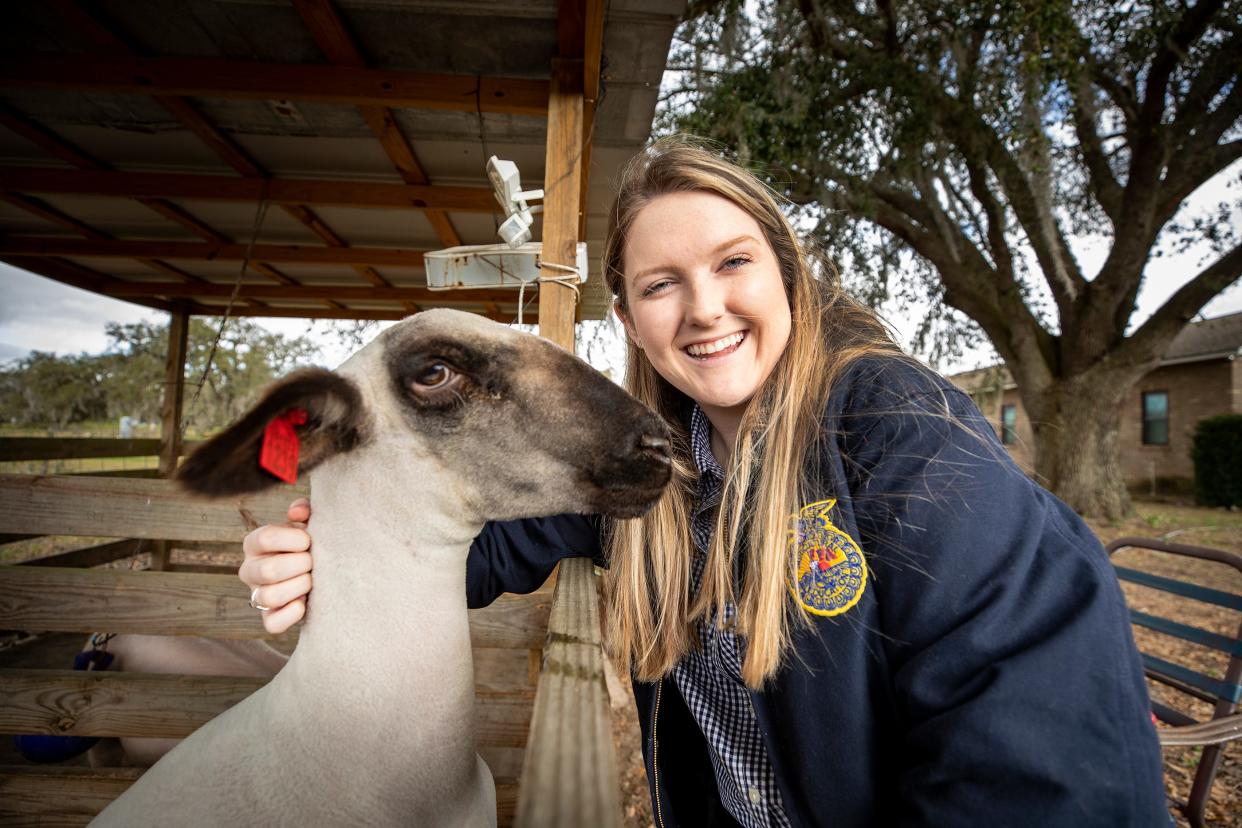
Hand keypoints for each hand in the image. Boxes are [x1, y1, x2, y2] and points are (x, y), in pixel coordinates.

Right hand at [239, 498, 313, 633]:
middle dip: (300, 565)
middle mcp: (250, 569)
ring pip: (269, 597)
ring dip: (299, 587)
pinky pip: (272, 624)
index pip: (265, 537)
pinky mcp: (269, 618)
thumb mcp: (308, 522)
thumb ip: (304, 510)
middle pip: (269, 570)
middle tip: (313, 562)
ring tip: (312, 580)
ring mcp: (257, 595)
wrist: (323, 570)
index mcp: (255, 543)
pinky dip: (292, 614)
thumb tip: (298, 513)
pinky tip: (306, 602)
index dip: (293, 539)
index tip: (309, 540)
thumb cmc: (311, 542)